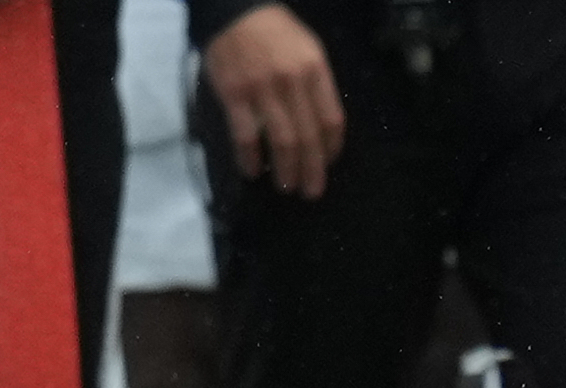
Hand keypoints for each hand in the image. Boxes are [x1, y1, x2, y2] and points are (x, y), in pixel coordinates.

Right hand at [204, 4, 344, 198]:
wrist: (233, 8)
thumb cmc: (275, 31)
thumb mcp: (308, 49)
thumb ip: (317, 85)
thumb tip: (323, 127)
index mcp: (315, 71)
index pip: (332, 120)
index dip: (332, 149)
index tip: (328, 164)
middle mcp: (292, 83)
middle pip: (309, 137)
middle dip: (313, 171)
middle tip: (312, 192)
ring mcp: (262, 90)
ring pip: (282, 141)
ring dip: (287, 170)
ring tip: (288, 188)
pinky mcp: (234, 94)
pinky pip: (245, 134)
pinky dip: (250, 158)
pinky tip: (252, 172)